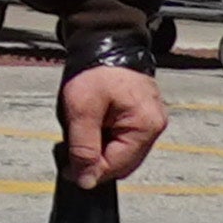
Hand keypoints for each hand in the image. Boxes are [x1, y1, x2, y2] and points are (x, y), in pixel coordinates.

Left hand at [57, 61, 169, 186]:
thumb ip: (83, 147)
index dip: (90, 171)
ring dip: (101, 149)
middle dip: (96, 159)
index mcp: (145, 125)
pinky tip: (95, 124)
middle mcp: (154, 127)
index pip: (116, 166)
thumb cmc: (96, 70)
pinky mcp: (142, 116)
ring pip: (122, 153)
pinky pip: (124, 140)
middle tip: (73, 145)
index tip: (68, 170)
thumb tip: (86, 181)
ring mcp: (150, 122)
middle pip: (122, 163)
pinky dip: (107, 138)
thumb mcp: (82, 110)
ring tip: (85, 128)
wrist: (104, 41)